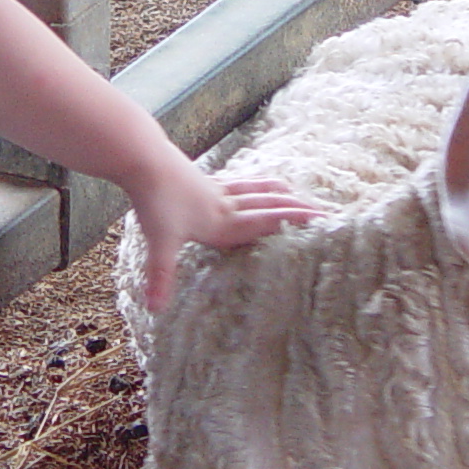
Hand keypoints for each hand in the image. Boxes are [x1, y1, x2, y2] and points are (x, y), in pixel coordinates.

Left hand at [126, 158, 320, 311]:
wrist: (143, 159)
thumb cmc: (155, 200)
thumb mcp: (159, 243)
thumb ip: (162, 276)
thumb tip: (156, 308)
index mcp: (223, 221)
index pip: (268, 222)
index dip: (296, 222)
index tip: (323, 222)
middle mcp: (226, 204)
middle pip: (269, 205)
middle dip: (298, 209)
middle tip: (325, 210)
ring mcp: (216, 189)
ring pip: (256, 190)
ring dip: (278, 193)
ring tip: (294, 193)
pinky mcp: (205, 179)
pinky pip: (237, 182)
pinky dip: (252, 183)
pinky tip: (248, 184)